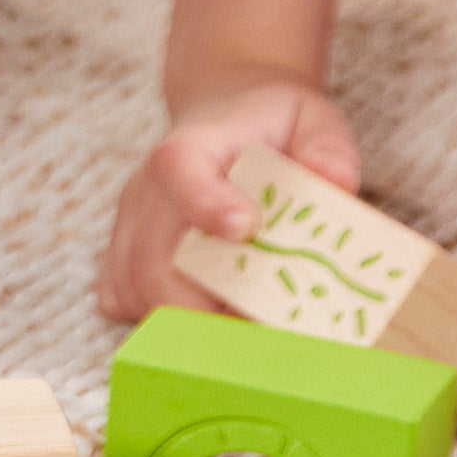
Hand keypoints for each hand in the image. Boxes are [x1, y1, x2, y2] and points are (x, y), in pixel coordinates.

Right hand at [96, 74, 361, 325]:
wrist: (226, 117)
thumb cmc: (273, 128)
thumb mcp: (313, 121)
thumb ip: (327, 149)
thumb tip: (335, 184)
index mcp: (194, 145)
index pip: (181, 169)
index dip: (206, 204)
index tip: (246, 231)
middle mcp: (149, 187)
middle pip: (151, 260)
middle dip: (203, 310)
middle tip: (263, 332)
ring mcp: (131, 223)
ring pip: (136, 289)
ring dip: (187, 325)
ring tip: (245, 338)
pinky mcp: (121, 251)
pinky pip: (121, 298)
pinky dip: (160, 323)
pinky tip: (205, 324)